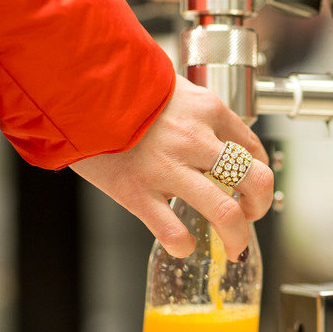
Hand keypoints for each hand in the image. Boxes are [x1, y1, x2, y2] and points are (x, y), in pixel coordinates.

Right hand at [70, 77, 273, 258]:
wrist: (72, 84)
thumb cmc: (119, 86)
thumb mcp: (173, 88)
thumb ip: (198, 114)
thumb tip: (214, 139)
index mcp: (208, 110)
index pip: (255, 149)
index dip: (259, 175)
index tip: (251, 188)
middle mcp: (195, 139)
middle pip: (255, 181)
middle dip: (260, 207)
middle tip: (251, 217)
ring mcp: (168, 168)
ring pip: (226, 213)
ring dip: (237, 237)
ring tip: (233, 247)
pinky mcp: (137, 191)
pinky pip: (174, 232)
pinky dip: (184, 246)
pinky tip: (182, 244)